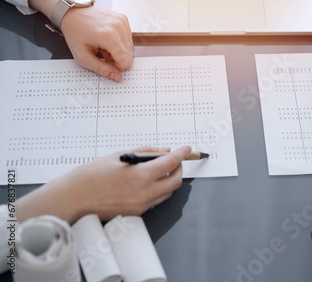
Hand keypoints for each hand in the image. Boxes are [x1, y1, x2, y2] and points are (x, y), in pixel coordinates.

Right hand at [16, 145, 191, 223]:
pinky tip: (147, 182)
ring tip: (159, 170)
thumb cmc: (91, 176)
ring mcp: (142, 206)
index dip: (182, 153)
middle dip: (179, 169)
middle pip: (176, 181)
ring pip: (168, 193)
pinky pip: (156, 201)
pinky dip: (158, 190)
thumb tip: (163, 151)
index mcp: (141, 176)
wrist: (73, 199)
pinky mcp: (137, 213)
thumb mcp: (119, 157)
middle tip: (174, 160)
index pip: (171, 163)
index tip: (187, 149)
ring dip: (169, 180)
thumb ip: (145, 153)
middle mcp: (145, 193)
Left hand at [61, 6, 133, 81]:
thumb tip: (117, 77)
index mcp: (108, 36)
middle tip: (102, 53)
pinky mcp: (123, 19)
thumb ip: (101, 69)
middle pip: (129, 55)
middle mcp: (118, 27)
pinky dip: (119, 42)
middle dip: (117, 58)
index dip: (117, 67)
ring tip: (104, 45)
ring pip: (130, 47)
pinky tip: (107, 38)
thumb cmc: (75, 32)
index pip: (126, 61)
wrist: (72, 13)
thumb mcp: (82, 56)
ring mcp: (122, 21)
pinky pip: (128, 38)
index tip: (106, 62)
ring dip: (118, 50)